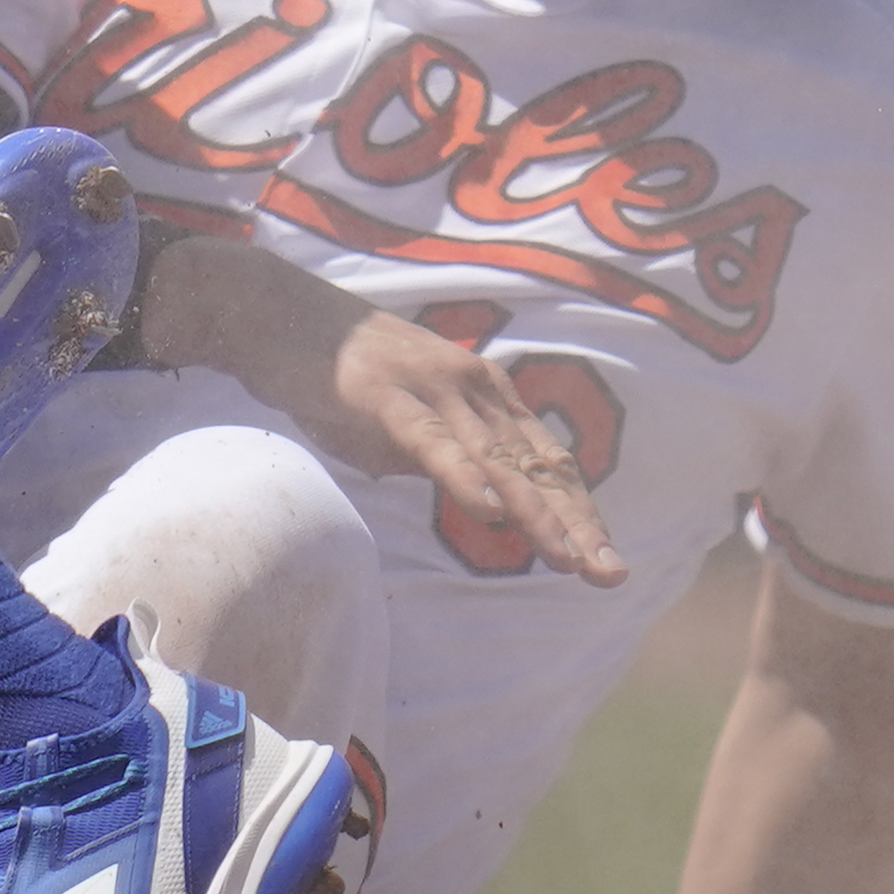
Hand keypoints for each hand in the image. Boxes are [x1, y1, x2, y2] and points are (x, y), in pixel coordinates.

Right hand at [137, 236, 623, 582]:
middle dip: (578, 525)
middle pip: (536, 467)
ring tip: (567, 560)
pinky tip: (491, 512)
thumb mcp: (414, 420)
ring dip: (536, 514)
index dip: (581, 513)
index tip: (606, 563)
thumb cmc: (345, 376)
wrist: (281, 316)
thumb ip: (451, 455)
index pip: (547, 462)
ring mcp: (434, 391)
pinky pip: (435, 444)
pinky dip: (465, 478)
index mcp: (487, 395)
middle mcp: (475, 389)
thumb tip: (479, 499)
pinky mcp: (389, 399)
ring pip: (497, 462)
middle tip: (611, 576)